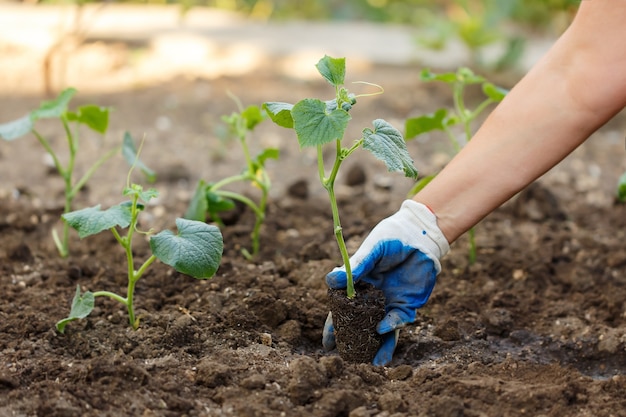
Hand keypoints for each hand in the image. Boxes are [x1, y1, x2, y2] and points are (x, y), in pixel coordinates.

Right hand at [322, 200, 448, 365]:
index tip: (326, 342)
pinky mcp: (409, 304)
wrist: (421, 234)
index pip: (343, 310)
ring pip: (382, 329)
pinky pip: (400, 320)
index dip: (334, 326)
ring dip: (378, 345)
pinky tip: (383, 331)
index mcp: (359, 284)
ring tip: (372, 362)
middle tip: (345, 357)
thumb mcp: (372, 249)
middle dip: (354, 342)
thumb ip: (356, 266)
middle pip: (361, 324)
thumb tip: (331, 280)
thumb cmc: (392, 237)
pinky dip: (391, 326)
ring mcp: (391, 302)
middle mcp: (374, 297)